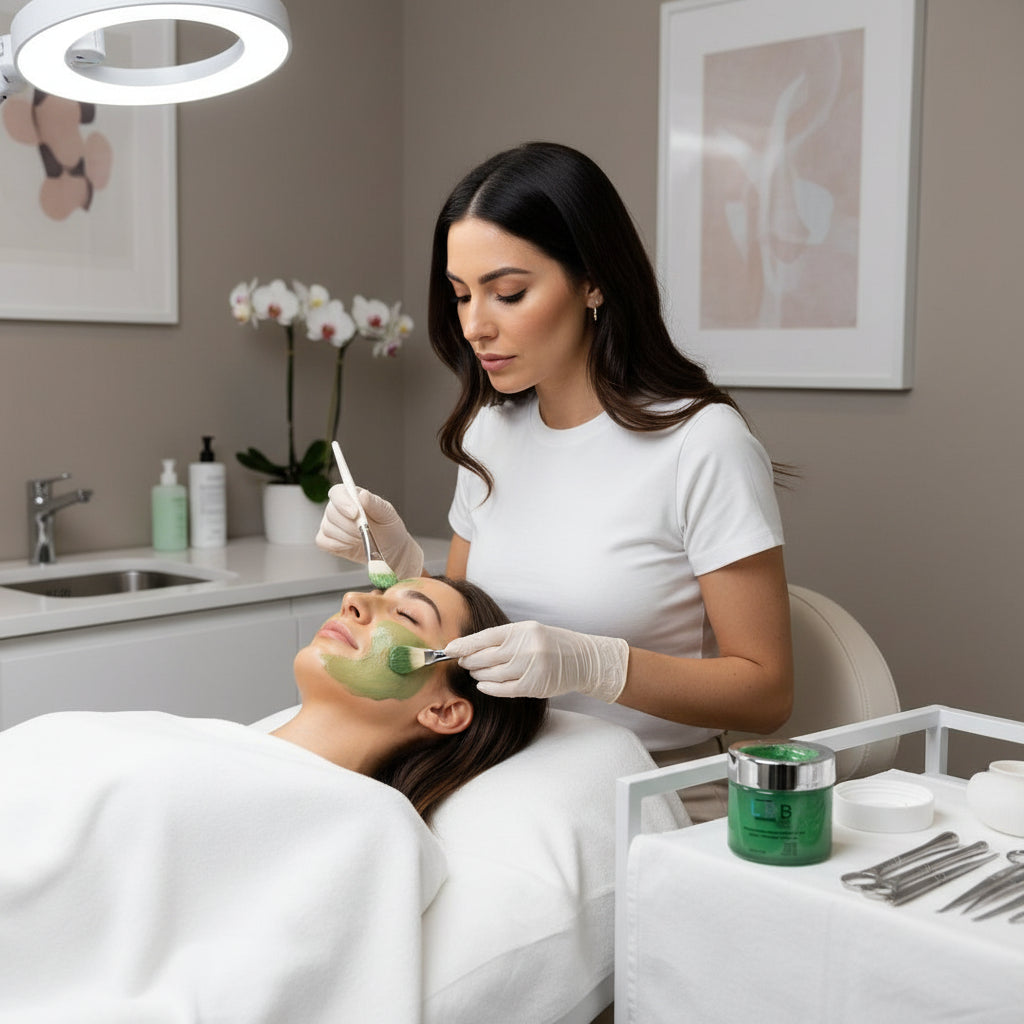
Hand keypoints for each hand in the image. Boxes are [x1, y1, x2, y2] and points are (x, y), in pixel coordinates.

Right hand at [315, 484, 423, 580]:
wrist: (390, 550)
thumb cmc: (388, 529)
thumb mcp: (387, 515)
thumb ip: (375, 504)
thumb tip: (363, 494)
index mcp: (352, 496)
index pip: (337, 492)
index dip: (343, 503)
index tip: (355, 514)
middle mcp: (338, 507)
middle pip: (331, 512)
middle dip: (350, 526)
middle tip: (365, 532)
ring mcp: (330, 523)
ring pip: (328, 528)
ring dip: (347, 537)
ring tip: (362, 539)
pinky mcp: (326, 539)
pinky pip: (324, 542)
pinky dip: (339, 546)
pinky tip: (352, 545)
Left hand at [445, 620, 628, 702]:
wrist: (582, 659)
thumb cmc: (551, 643)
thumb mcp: (529, 631)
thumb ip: (504, 638)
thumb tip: (471, 647)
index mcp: (521, 630)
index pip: (484, 637)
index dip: (464, 645)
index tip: (449, 649)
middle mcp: (524, 647)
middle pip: (485, 657)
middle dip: (469, 661)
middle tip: (462, 661)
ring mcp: (529, 667)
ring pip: (491, 674)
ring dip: (478, 674)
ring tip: (474, 671)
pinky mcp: (533, 685)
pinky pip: (503, 689)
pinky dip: (489, 687)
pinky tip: (483, 684)